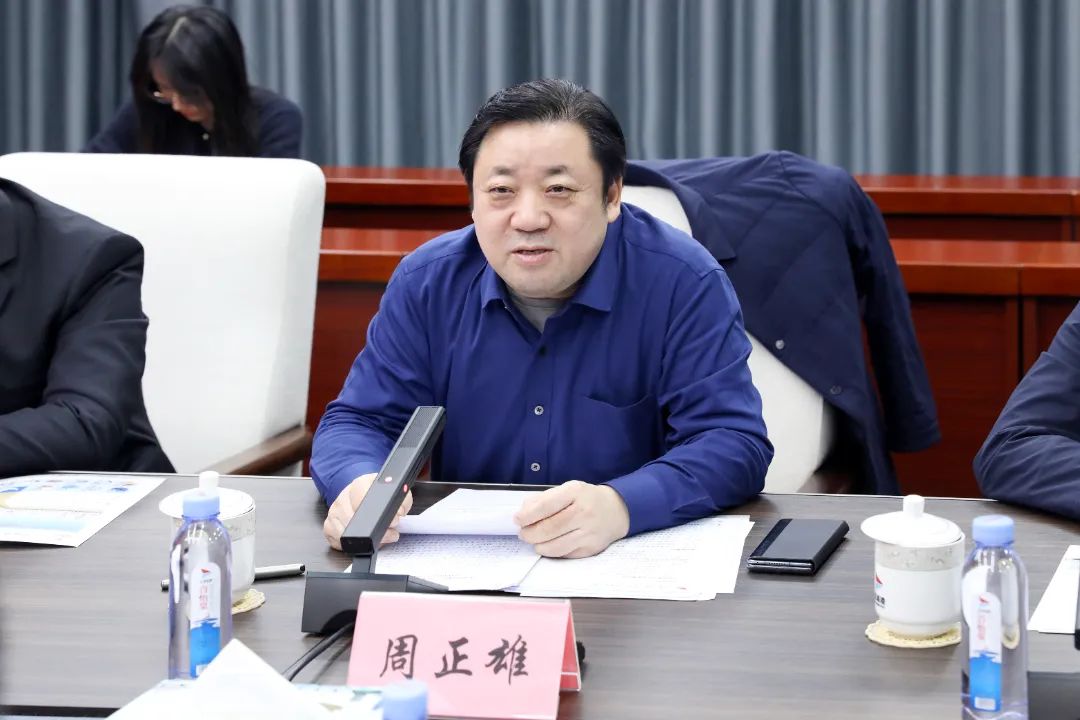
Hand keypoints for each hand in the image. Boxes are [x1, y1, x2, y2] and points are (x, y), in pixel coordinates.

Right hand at [323, 472, 413, 550]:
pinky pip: (337, 541)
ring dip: (366, 540)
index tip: (394, 520)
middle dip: (377, 530)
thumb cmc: (377, 496)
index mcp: (359, 484)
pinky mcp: (328, 525)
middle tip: (391, 532)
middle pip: (354, 518)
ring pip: (346, 533)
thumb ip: (402, 500)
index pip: (364, 497)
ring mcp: (334, 511)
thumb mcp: (395, 492)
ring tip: (380, 536)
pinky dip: (353, 545)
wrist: (360, 493)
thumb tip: (399, 513)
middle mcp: (343, 496)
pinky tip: (364, 540)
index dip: (381, 512)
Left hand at [514, 480, 629, 557]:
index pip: (545, 506)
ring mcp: (589, 532)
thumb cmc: (586, 499)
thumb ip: (544, 499)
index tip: (517, 520)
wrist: (616, 510)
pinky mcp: (591, 548)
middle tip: (523, 533)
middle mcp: (584, 512)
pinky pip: (565, 554)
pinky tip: (550, 544)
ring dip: (538, 545)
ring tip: (534, 540)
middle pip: (548, 529)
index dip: (527, 515)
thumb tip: (523, 513)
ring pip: (555, 546)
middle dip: (529, 533)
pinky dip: (552, 551)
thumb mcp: (567, 490)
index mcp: (575, 492)